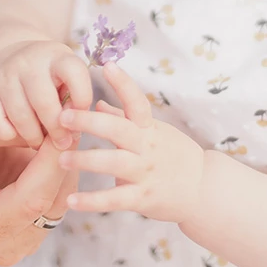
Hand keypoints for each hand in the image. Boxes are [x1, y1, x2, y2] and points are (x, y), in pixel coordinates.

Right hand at [0, 39, 92, 149]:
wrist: (14, 56)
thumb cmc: (52, 75)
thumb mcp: (69, 76)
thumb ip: (76, 99)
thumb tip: (72, 132)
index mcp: (57, 56)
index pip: (74, 73)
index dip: (82, 98)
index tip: (82, 113)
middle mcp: (29, 63)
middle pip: (44, 102)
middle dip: (57, 130)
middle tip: (63, 142)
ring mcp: (6, 76)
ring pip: (20, 116)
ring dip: (34, 137)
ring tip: (43, 143)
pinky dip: (8, 134)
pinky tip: (19, 134)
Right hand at [0, 94, 77, 264]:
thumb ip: (7, 128)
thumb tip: (58, 125)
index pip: (32, 201)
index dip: (54, 160)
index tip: (67, 120)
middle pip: (50, 203)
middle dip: (64, 157)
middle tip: (72, 112)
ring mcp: (15, 234)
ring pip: (60, 197)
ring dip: (66, 158)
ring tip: (67, 116)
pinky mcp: (27, 219)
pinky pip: (57, 190)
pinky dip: (60, 161)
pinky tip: (59, 130)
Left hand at [57, 63, 203, 223]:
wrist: (204, 190)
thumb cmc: (174, 156)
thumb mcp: (154, 133)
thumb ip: (124, 120)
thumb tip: (98, 103)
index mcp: (149, 128)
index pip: (137, 101)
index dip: (124, 83)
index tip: (107, 65)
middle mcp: (147, 147)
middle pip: (118, 130)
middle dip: (89, 122)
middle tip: (62, 116)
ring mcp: (146, 172)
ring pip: (113, 163)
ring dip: (85, 160)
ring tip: (62, 159)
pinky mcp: (143, 198)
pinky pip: (115, 199)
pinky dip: (92, 201)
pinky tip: (71, 201)